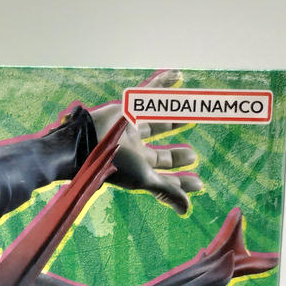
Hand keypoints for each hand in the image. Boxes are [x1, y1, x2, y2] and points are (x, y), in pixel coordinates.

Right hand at [89, 70, 203, 214]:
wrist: (87, 142)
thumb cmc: (114, 164)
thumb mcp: (144, 178)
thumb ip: (166, 191)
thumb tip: (186, 210)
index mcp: (136, 165)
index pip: (162, 176)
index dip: (180, 181)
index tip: (199, 184)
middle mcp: (134, 148)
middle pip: (159, 152)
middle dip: (176, 155)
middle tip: (192, 156)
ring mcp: (131, 126)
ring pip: (158, 121)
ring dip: (176, 117)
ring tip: (193, 112)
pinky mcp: (130, 106)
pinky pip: (149, 92)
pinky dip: (163, 83)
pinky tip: (178, 75)